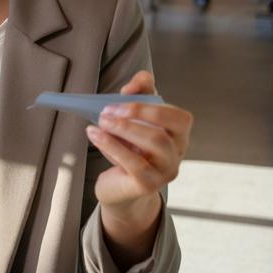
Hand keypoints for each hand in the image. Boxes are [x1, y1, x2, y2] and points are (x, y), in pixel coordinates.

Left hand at [86, 71, 192, 262]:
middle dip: (138, 112)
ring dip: (124, 127)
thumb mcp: (134, 121)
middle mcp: (178, 153)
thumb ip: (138, 95)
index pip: (179, 116)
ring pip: (154, 142)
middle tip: (107, 108)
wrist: (120, 188)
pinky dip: (111, 145)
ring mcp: (166, 171)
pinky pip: (134, 163)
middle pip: (167, 128)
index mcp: (178, 135)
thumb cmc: (129, 148)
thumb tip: (133, 84)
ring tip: (100, 120)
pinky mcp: (148, 185)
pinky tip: (93, 134)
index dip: (154, 101)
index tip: (125, 90)